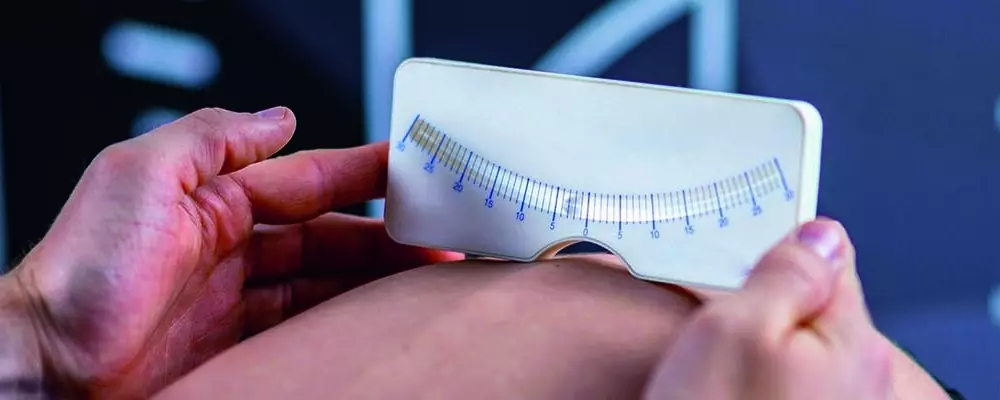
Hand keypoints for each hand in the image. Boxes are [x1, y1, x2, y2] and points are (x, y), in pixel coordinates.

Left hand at [1, 107, 460, 397]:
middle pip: (326, 234)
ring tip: (426, 276)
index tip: (411, 168)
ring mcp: (234, 301)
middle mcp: (226, 247)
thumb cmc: (83, 272)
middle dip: (385, 233)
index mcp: (209, 200)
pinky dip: (343, 319)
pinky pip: (304, 326)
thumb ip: (213, 136)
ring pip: (324, 281)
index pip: (302, 179)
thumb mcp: (140, 174)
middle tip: (439, 235)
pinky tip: (375, 317)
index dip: (358, 171)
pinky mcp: (236, 349)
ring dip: (376, 277)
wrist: (46, 365)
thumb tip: (278, 116)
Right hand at [643, 219, 892, 399]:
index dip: (775, 256)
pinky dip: (753, 384)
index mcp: (853, 340)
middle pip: (811, 308)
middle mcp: (860, 380)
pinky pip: (783, 387)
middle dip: (762, 309)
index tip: (735, 270)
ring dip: (755, 349)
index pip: (829, 258)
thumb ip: (787, 273)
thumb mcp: (734, 327)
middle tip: (712, 331)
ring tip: (711, 373)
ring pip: (794, 351)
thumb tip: (820, 233)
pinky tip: (721, 398)